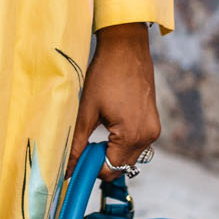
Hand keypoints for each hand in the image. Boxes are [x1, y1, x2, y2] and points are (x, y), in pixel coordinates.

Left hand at [68, 22, 159, 171]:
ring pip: (128, 156)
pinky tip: (109, 123)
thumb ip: (76, 145)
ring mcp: (153, 129)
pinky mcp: (153, 122)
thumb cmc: (105, 74)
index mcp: (132, 135)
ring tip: (97, 129)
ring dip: (111, 151)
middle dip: (101, 160)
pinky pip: (136, 143)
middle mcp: (148, 136)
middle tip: (84, 143)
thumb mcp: (86, 111)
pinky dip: (121, 142)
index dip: (91, 167)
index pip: (111, 169)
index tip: (76, 157)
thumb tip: (65, 170)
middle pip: (121, 166)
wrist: (126, 48)